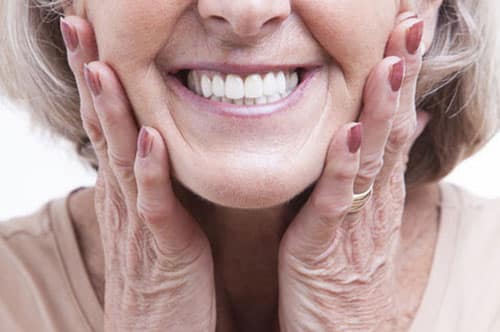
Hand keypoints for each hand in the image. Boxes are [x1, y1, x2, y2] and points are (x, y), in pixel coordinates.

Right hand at [60, 16, 215, 331]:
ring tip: (102, 64)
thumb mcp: (154, 217)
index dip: (98, 76)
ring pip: (120, 157)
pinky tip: (148, 138)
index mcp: (126, 187)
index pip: (106, 121)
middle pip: (102, 126)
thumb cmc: (161, 274)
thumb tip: (154, 142)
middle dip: (91, 73)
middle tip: (79, 23)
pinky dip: (150, 172)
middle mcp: (124, 197)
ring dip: (110, 110)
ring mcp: (139, 222)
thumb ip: (154, 181)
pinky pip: (154, 205)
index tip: (93, 33)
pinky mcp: (162, 249)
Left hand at [278, 12, 429, 331]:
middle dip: (402, 72)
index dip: (404, 70)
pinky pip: (337, 200)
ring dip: (383, 107)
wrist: (345, 329)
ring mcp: (355, 217)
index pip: (396, 116)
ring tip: (392, 62)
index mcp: (379, 184)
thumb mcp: (369, 209)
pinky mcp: (327, 242)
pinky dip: (345, 166)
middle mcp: (375, 195)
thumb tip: (405, 124)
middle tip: (414, 20)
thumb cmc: (348, 265)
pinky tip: (350, 132)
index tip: (411, 25)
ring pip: (373, 155)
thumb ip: (381, 166)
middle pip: (393, 125)